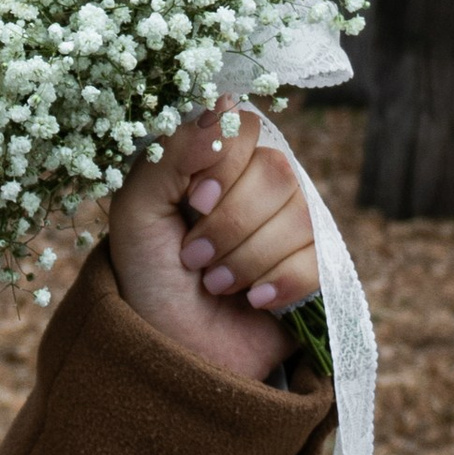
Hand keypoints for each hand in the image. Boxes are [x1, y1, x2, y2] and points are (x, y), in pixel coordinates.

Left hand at [105, 100, 318, 384]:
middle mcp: (261, 184)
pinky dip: (278, 284)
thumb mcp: (136, 213)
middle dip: (228, 224)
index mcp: (217, 162)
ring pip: (299, 217)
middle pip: (276, 172)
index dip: (222, 165)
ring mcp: (293, 225)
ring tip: (214, 284)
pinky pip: (317, 260)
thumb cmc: (147, 275)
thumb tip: (222, 105)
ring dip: (245, 259)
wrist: (169, 349)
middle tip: (193, 258)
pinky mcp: (316, 268)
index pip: (245, 128)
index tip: (193, 203)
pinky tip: (253, 301)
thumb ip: (168, 156)